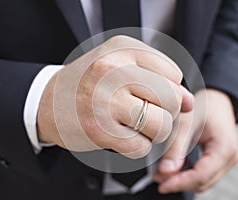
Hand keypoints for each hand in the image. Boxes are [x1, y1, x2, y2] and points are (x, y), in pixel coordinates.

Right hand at [37, 35, 192, 158]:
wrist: (49, 102)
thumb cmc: (91, 83)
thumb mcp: (123, 67)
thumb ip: (160, 79)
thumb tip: (189, 102)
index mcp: (123, 49)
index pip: (174, 74)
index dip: (168, 89)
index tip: (150, 95)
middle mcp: (114, 70)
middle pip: (172, 99)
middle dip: (166, 113)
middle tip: (147, 112)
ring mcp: (106, 101)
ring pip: (161, 125)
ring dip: (154, 132)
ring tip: (135, 125)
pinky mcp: (100, 130)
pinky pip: (142, 147)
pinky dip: (138, 147)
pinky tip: (121, 136)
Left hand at [153, 89, 237, 192]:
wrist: (216, 99)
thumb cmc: (203, 106)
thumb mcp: (186, 123)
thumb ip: (175, 148)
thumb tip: (164, 172)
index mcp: (224, 148)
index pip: (201, 175)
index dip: (180, 183)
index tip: (162, 185)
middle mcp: (230, 158)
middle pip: (203, 182)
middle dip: (179, 183)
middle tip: (157, 178)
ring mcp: (226, 161)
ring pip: (203, 181)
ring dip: (182, 180)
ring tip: (161, 174)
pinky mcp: (220, 161)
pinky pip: (203, 174)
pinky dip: (187, 174)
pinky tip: (173, 169)